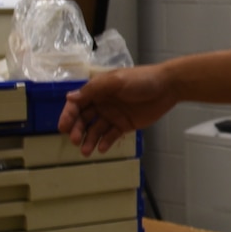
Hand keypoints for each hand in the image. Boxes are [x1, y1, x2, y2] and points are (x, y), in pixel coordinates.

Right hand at [60, 64, 177, 154]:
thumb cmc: (140, 80)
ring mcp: (113, 115)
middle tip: (75, 141)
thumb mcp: (115, 82)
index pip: (77, 104)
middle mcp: (102, 103)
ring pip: (95, 129)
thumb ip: (93, 90)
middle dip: (77, 130)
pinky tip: (101, 149)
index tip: (63, 127)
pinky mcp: (124, 125)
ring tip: (86, 151)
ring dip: (89, 140)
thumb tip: (69, 98)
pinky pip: (111, 135)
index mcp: (97, 90)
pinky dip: (105, 142)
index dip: (68, 115)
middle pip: (83, 119)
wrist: (167, 87)